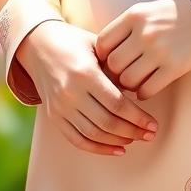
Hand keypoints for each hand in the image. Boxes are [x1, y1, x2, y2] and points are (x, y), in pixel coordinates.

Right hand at [18, 21, 158, 155]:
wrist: (37, 45)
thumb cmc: (73, 41)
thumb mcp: (97, 45)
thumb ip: (115, 67)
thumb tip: (139, 88)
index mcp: (85, 73)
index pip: (117, 104)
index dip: (137, 118)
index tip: (152, 123)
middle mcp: (70, 93)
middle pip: (107, 122)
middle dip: (132, 132)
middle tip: (150, 134)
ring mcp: (60, 107)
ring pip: (93, 134)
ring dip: (118, 141)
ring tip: (136, 138)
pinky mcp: (53, 116)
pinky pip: (77, 140)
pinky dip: (98, 148)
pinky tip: (117, 148)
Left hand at [94, 0, 190, 100]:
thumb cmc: (173, 15)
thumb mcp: (146, 11)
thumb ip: (124, 29)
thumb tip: (103, 57)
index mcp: (134, 15)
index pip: (102, 42)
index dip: (102, 56)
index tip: (109, 60)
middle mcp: (144, 32)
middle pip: (113, 64)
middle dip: (114, 73)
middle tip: (121, 74)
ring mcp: (159, 51)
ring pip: (127, 80)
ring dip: (129, 85)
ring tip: (136, 81)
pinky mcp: (174, 67)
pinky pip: (146, 90)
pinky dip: (143, 93)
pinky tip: (148, 86)